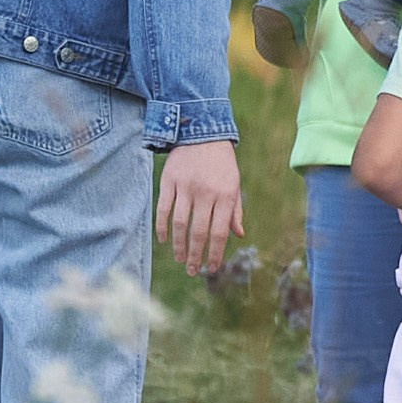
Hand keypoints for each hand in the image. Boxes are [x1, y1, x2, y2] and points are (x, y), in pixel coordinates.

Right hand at [155, 141, 245, 275]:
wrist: (201, 131)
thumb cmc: (221, 163)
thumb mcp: (234, 183)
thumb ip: (235, 210)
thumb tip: (239, 235)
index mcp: (225, 194)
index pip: (220, 231)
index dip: (215, 253)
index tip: (212, 268)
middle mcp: (206, 192)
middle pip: (198, 232)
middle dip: (195, 256)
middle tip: (193, 271)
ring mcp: (186, 187)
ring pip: (180, 224)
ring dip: (179, 246)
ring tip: (180, 260)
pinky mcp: (169, 181)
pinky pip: (164, 210)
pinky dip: (163, 228)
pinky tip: (165, 241)